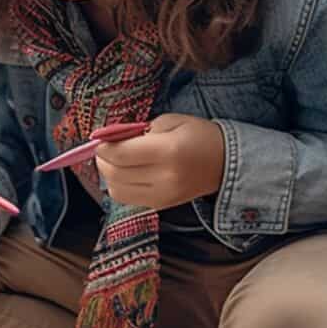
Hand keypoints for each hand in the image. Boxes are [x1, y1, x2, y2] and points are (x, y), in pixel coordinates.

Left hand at [94, 113, 224, 209]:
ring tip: (116, 161)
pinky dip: (119, 186)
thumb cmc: (197, 136)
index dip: (103, 147)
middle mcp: (164, 178)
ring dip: (108, 174)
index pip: (120, 154)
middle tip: (106, 148)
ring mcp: (162, 196)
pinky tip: (126, 174)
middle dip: (103, 159)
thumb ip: (137, 131)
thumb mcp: (168, 121)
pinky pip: (126, 198)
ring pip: (116, 189)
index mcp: (168, 152)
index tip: (100, 139)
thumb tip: (109, 139)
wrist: (225, 163)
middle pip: (114, 173)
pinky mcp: (160, 206)